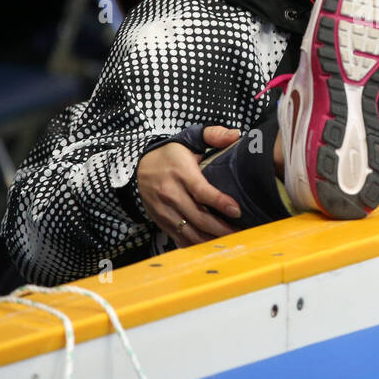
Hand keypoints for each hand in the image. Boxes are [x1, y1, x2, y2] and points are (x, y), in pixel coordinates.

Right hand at [136, 125, 242, 245]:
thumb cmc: (170, 154)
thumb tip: (235, 134)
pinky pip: (179, 238)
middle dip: (220, 228)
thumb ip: (213, 135)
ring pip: (189, 231)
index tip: (237, 210)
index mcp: (181, 173)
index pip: (202, 191)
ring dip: (210, 239)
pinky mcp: (161, 220)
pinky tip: (211, 244)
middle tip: (240, 232)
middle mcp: (170, 193)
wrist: (138, 166)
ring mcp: (164, 210)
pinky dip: (196, 244)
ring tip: (229, 241)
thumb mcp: (189, 139)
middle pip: (198, 216)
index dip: (220, 202)